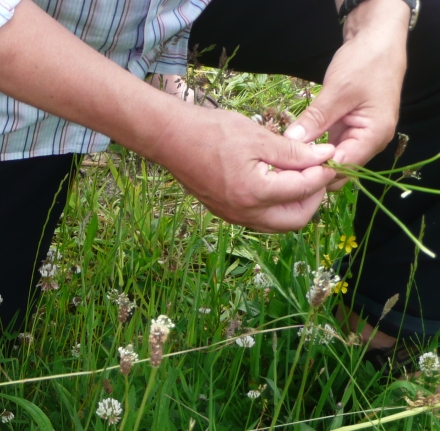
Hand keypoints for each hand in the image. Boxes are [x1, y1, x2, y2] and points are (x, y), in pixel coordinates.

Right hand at [161, 107, 336, 231]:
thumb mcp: (259, 137)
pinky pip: (260, 218)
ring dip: (295, 205)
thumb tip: (325, 157)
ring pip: (277, 223)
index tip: (332, 157)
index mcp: (256, 193)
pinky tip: (276, 181)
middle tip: (318, 173)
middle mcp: (245, 212)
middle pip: (295, 220)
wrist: (172, 140)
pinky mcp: (225, 212)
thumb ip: (295, 152)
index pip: (304, 190)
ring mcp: (234, 215)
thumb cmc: (214, 132)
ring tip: (299, 176)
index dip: (323, 173)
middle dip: (313, 198)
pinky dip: (275, 205)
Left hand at [283, 0, 408, 188]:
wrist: (377, 40)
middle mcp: (370, 142)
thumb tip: (290, 142)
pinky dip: (313, 149)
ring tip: (282, 162)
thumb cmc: (365, 62)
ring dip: (310, 161)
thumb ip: (315, 119)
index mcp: (374, 136)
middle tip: (279, 167)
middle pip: (338, 170)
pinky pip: (329, 147)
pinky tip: (292, 150)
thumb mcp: (337, 91)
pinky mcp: (348, 130)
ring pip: (331, 161)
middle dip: (311, 170)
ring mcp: (359, 137)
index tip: (285, 169)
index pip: (343, 167)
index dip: (315, 171)